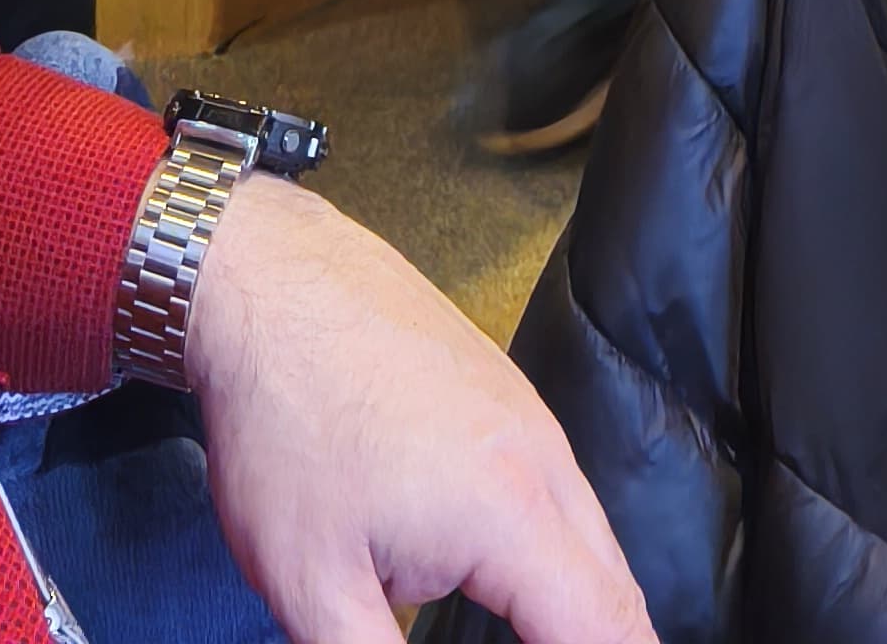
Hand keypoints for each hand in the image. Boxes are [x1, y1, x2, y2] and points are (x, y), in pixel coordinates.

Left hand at [189, 177, 654, 643]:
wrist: (267, 279)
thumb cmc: (284, 417)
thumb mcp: (311, 586)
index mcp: (512, 512)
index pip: (606, 631)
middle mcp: (543, 458)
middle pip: (618, 593)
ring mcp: (529, 418)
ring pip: (591, 541)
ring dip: (574, 610)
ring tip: (536, 634)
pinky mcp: (505, 399)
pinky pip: (559, 496)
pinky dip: (552, 558)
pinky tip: (507, 585)